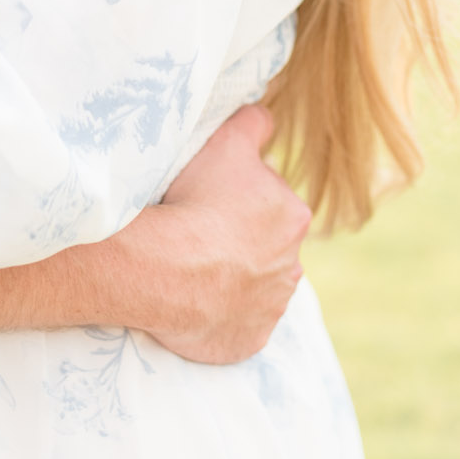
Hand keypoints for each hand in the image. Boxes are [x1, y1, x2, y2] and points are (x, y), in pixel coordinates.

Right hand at [145, 105, 312, 364]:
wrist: (166, 270)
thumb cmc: (196, 200)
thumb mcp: (226, 141)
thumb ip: (253, 123)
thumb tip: (265, 117)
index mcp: (293, 217)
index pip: (271, 201)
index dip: (239, 198)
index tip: (210, 200)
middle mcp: (292, 265)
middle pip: (264, 246)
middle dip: (238, 240)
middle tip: (197, 233)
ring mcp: (271, 308)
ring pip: (253, 286)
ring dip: (231, 278)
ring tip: (191, 268)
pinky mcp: (249, 340)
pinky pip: (236, 325)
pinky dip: (220, 315)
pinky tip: (193, 301)